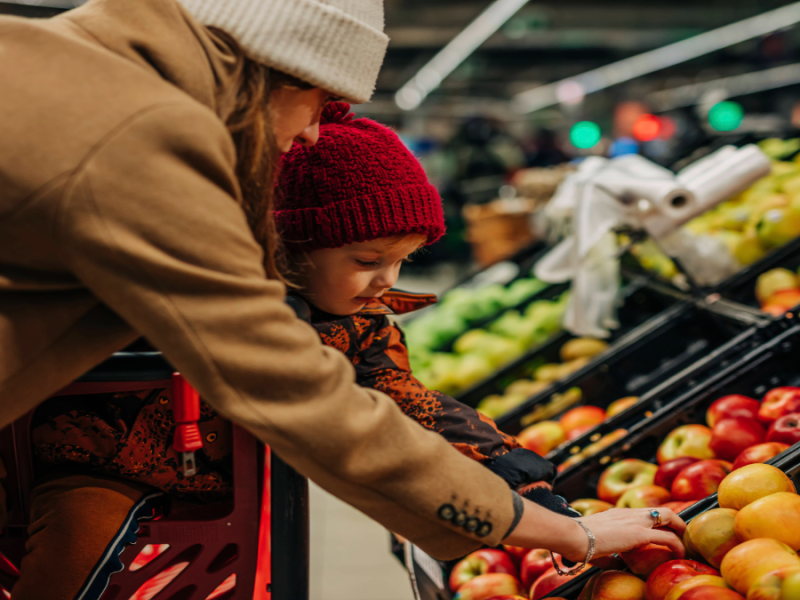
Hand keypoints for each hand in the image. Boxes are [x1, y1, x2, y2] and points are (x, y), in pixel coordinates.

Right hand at [560, 507, 685, 562]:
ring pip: (668, 516)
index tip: (664, 534)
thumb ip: (608, 554)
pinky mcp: (639, 532)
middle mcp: (629, 513)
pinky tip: (681, 554)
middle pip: (661, 511)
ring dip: (680, 530)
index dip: (657, 523)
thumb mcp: (596, 547)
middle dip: (676, 523)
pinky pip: (667, 537)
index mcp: (618, 515)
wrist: (573, 535)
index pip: (644, 514)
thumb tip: (614, 563)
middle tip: (683, 536)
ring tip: (686, 544)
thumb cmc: (578, 542)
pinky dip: (677, 545)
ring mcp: (635, 520)